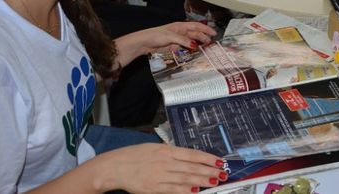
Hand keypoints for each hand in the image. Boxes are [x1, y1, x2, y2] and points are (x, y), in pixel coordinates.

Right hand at [100, 143, 225, 193]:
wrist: (116, 166)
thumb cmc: (135, 156)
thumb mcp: (156, 148)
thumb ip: (173, 154)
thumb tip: (191, 158)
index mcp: (167, 150)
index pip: (192, 154)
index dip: (208, 158)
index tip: (220, 161)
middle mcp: (166, 161)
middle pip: (192, 167)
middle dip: (209, 171)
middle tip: (223, 174)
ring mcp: (160, 175)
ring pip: (185, 178)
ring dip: (202, 180)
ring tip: (215, 182)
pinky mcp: (154, 188)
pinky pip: (172, 190)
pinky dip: (185, 190)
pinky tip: (195, 191)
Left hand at [146, 21, 215, 53]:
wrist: (145, 43)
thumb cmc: (155, 35)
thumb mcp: (170, 36)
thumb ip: (183, 40)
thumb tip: (194, 45)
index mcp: (181, 26)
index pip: (196, 26)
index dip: (206, 29)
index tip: (214, 33)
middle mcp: (181, 32)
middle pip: (195, 35)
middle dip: (204, 38)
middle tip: (211, 44)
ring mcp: (178, 40)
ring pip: (191, 42)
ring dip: (198, 45)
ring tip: (205, 49)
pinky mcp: (175, 47)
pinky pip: (186, 49)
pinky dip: (191, 51)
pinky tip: (195, 54)